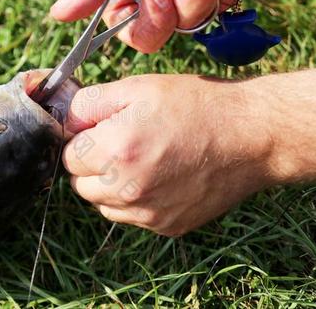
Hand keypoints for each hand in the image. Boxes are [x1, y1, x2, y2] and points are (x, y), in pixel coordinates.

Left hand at [62, 74, 273, 235]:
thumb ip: (90, 103)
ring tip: (142, 159)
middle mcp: (128, 189)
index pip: (68, 156)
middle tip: (120, 142)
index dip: (82, 139)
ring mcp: (148, 214)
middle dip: (91, 163)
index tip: (101, 129)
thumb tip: (63, 118)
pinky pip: (131, 217)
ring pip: (103, 204)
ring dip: (109, 185)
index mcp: (116, 150)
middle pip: (80, 184)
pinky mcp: (166, 227)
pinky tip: (159, 176)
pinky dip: (134, 201)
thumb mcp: (139, 88)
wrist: (252, 136)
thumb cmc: (197, 106)